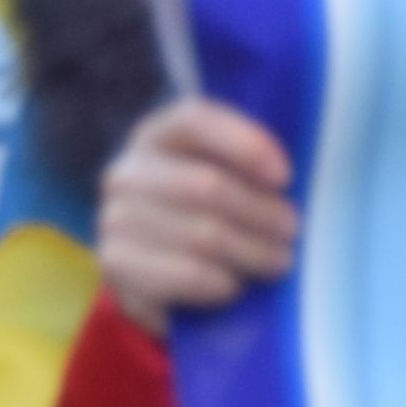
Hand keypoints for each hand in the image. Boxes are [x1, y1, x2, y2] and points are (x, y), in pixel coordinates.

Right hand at [98, 98, 301, 320]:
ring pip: (201, 235)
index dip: (245, 144)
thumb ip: (250, 168)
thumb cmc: (208, 216)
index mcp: (158, 135)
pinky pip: (185, 274)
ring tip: (277, 262)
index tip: (285, 177)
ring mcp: (115, 218)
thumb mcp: (227, 180)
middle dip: (260, 211)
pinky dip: (221, 283)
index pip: (195, 121)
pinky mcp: (117, 265)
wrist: (161, 279)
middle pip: (205, 186)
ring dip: (252, 252)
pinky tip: (236, 286)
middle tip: (290, 230)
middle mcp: (128, 172)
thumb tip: (284, 180)